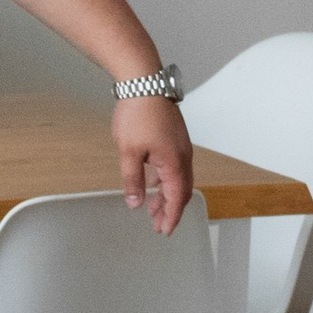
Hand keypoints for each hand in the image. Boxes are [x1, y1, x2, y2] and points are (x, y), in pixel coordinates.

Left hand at [114, 95, 193, 236]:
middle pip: (181, 190)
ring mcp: (180, 145)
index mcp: (175, 162)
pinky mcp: (174, 137)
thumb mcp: (129, 152)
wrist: (143, 83)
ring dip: (167, 195)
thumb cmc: (138, 113)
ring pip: (177, 178)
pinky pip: (174, 166)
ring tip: (153, 208)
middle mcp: (183, 155)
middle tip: (159, 225)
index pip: (177, 198)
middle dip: (170, 210)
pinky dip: (165, 179)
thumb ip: (132, 180)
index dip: (172, 216)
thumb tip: (135, 202)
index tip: (165, 230)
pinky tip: (153, 182)